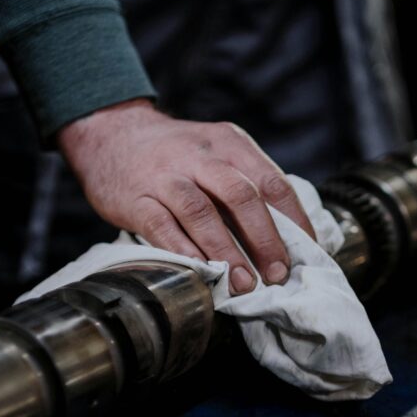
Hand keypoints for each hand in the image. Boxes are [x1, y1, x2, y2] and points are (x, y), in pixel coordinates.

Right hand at [58, 99, 315, 294]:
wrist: (110, 133)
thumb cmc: (175, 155)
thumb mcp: (216, 153)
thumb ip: (246, 185)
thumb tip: (286, 237)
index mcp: (229, 143)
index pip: (272, 182)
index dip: (294, 221)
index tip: (306, 253)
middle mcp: (199, 155)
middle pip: (242, 196)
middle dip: (265, 240)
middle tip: (278, 274)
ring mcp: (165, 176)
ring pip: (202, 213)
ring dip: (227, 252)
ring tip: (244, 284)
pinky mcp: (136, 198)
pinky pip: (162, 227)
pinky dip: (184, 251)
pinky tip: (201, 272)